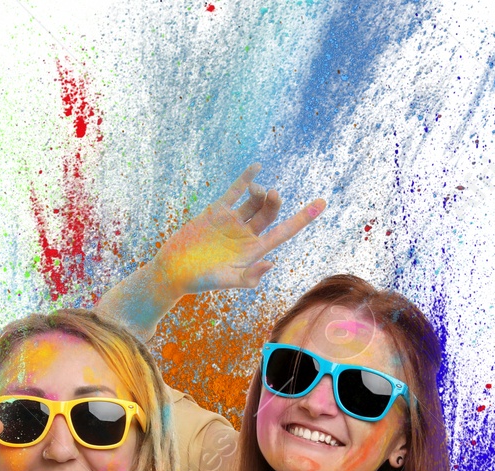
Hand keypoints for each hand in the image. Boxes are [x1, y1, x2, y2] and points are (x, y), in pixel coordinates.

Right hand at [147, 163, 325, 296]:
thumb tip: (272, 263)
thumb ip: (249, 276)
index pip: (284, 232)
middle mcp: (246, 235)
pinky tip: (258, 166)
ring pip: (254, 202)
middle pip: (269, 213)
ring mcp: (232, 222)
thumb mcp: (226, 280)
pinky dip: (245, 180)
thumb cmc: (199, 280)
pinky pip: (234, 192)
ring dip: (260, 192)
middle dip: (274, 202)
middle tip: (273, 194)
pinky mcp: (216, 212)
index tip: (322, 204)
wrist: (172, 270)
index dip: (303, 218)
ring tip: (259, 189)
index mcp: (253, 251)